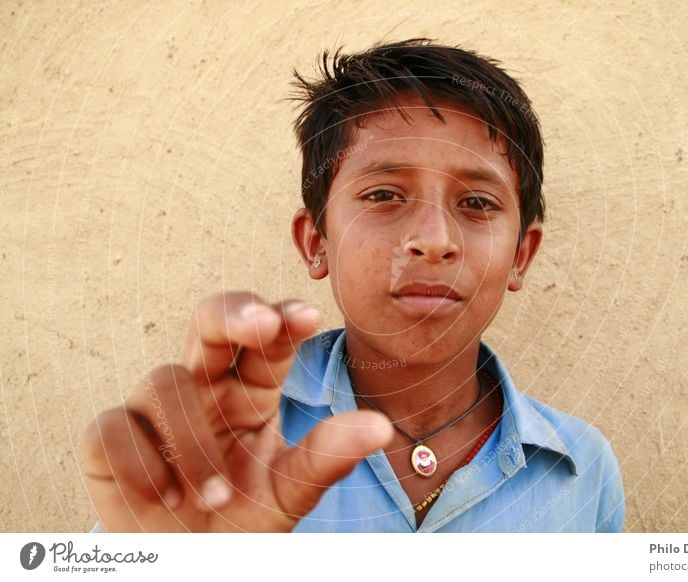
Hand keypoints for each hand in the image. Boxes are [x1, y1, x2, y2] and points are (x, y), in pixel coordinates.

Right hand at [83, 292, 391, 530]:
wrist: (192, 563)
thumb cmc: (243, 516)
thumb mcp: (290, 491)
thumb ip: (327, 457)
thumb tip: (380, 428)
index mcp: (252, 390)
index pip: (268, 340)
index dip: (282, 319)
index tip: (305, 316)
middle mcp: (205, 387)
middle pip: (209, 322)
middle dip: (233, 313)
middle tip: (262, 322)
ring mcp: (154, 409)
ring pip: (163, 383)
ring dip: (190, 442)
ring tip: (212, 498)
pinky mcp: (110, 440)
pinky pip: (112, 427)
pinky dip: (139, 463)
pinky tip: (164, 498)